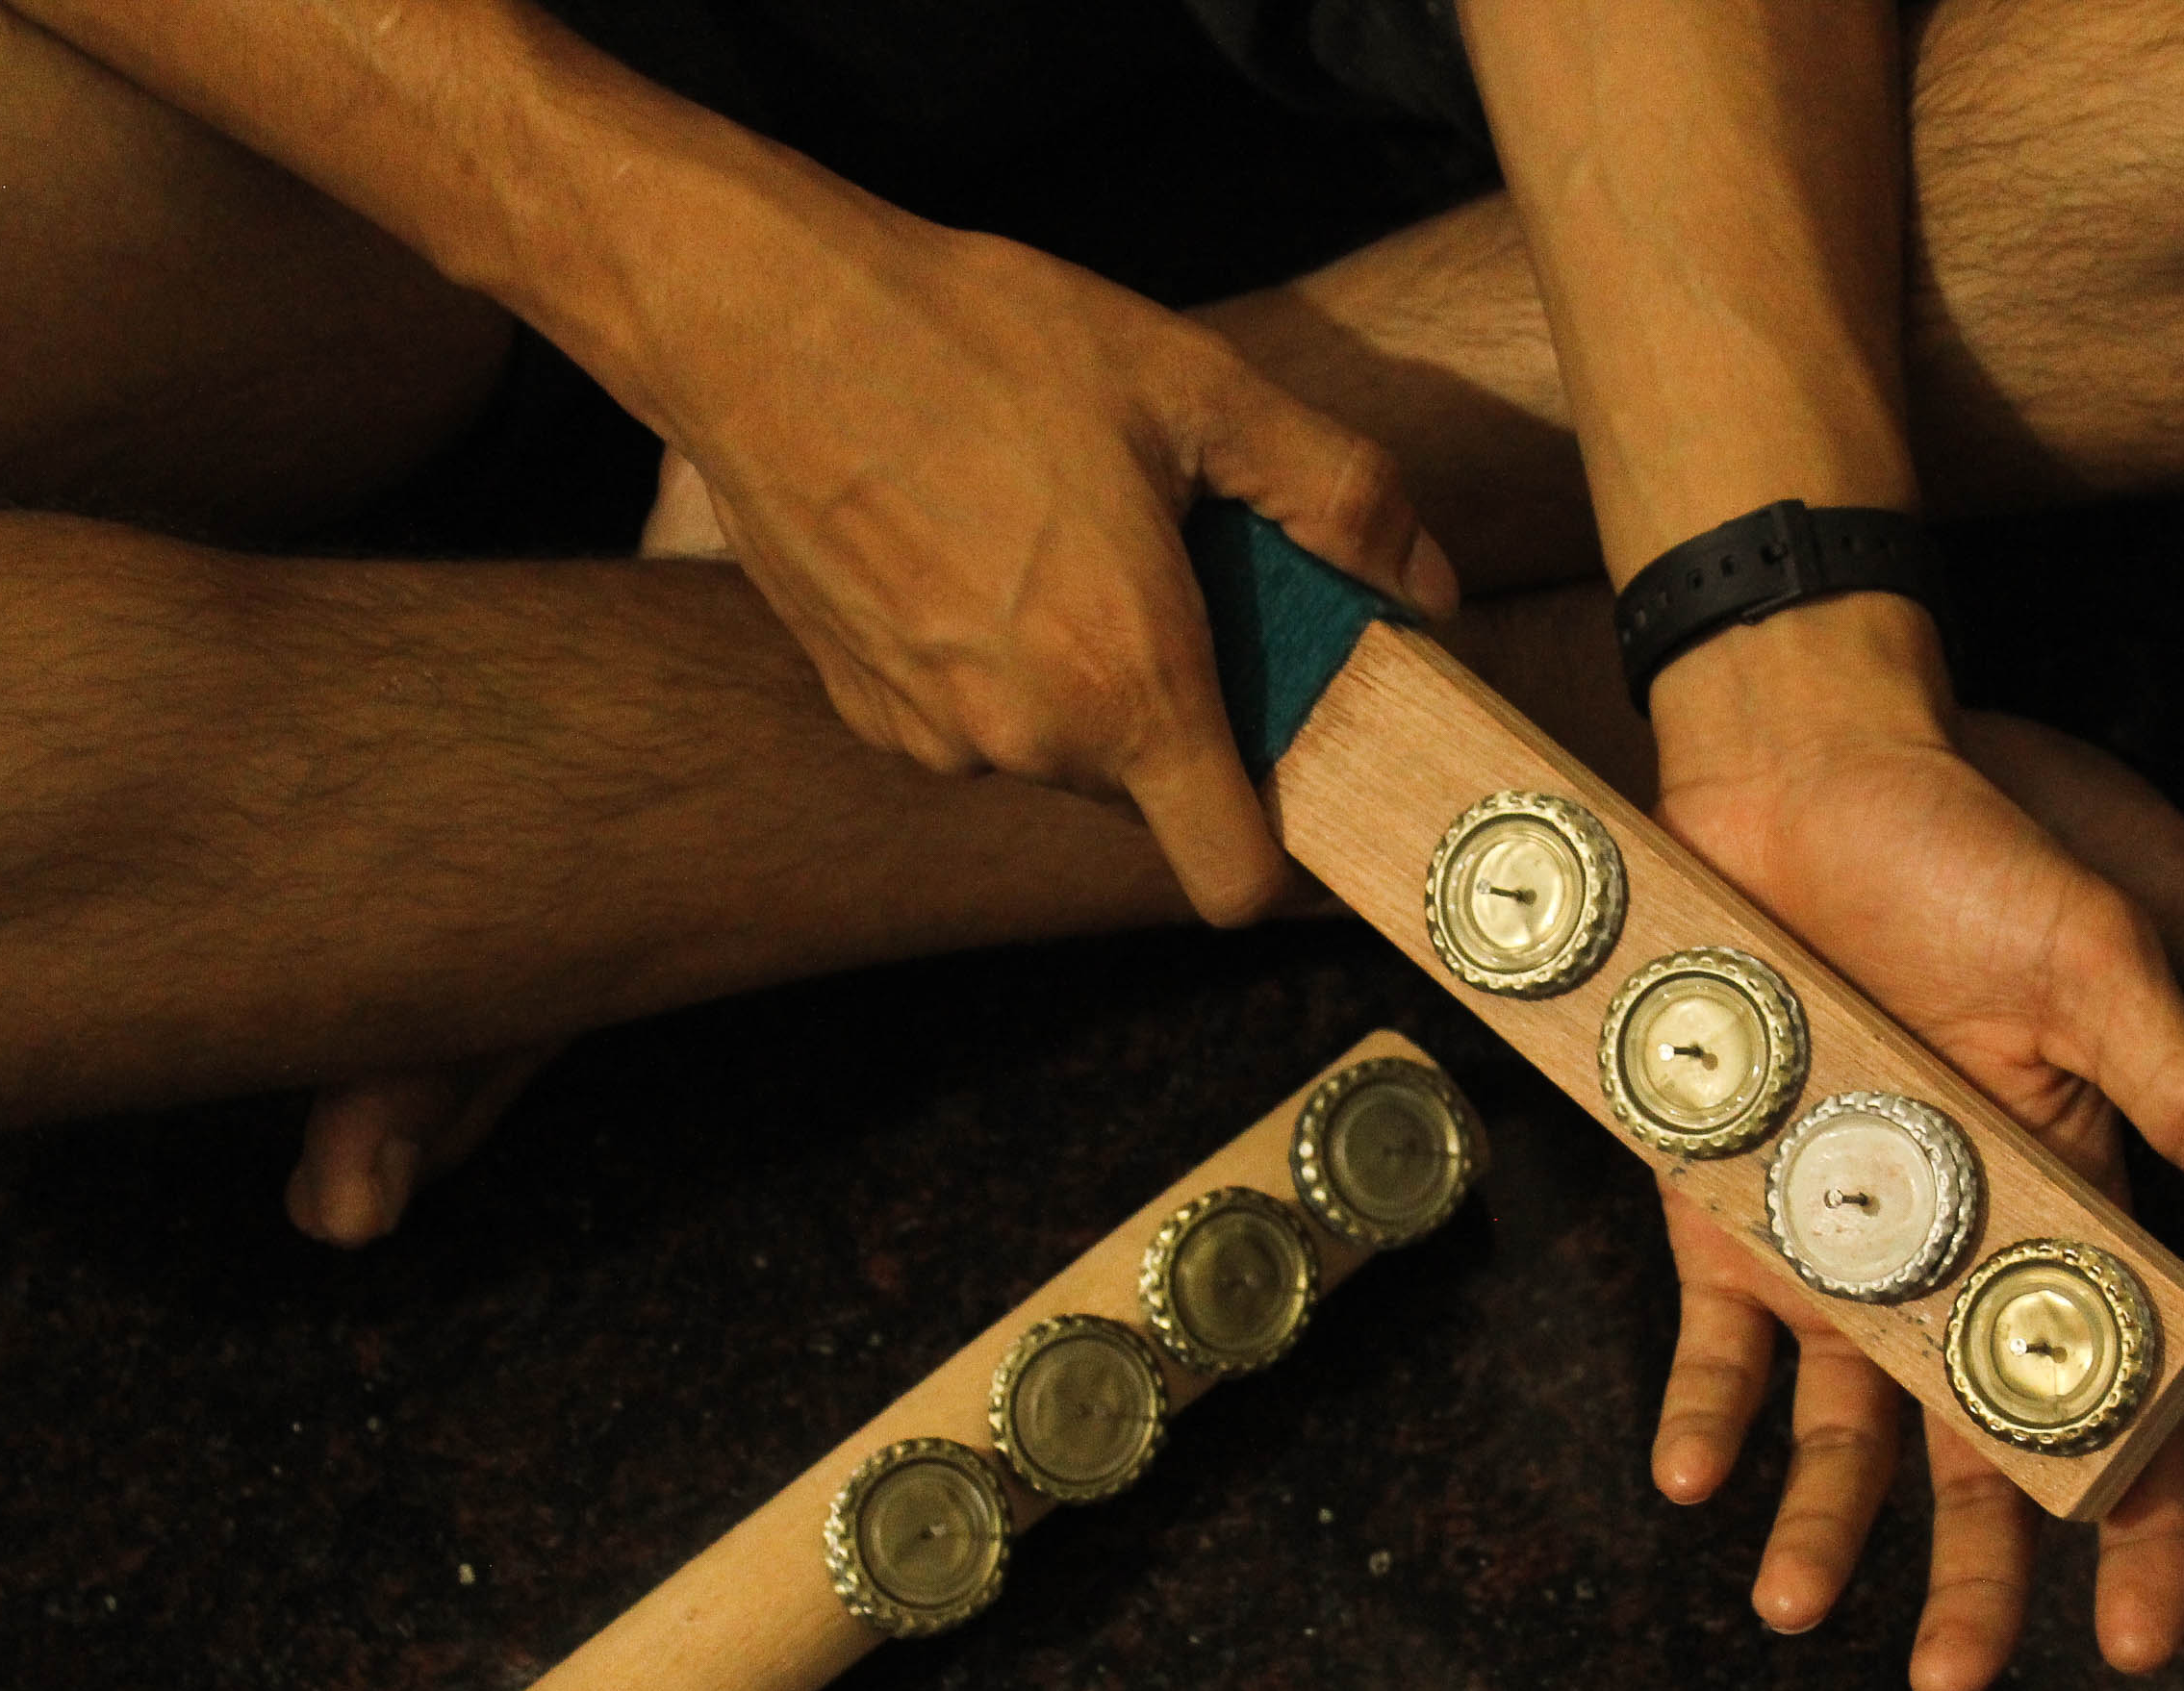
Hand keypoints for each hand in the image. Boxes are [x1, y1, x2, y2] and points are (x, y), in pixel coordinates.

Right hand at [604, 141, 1456, 923]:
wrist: (755, 319)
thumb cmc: (974, 342)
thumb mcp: (1195, 387)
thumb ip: (1340, 492)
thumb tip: (1428, 582)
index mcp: (1124, 682)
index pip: (1231, 879)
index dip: (1287, 857)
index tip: (1305, 784)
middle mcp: (1022, 740)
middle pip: (1156, 794)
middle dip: (1189, 711)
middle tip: (1182, 578)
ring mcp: (931, 735)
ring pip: (1063, 752)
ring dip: (1090, 679)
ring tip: (1062, 536)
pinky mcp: (864, 710)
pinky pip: (977, 720)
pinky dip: (1001, 662)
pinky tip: (976, 544)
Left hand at [1645, 600, 2183, 1690]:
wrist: (1791, 772)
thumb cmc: (1964, 850)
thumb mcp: (2097, 961)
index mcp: (2066, 1205)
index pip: (2122, 1395)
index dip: (2142, 1522)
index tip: (2139, 1647)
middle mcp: (1952, 1248)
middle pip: (1975, 1446)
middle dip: (1975, 1572)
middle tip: (1955, 1687)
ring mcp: (1832, 1236)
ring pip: (1842, 1419)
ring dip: (1826, 1521)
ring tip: (1795, 1608)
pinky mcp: (1721, 1206)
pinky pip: (1717, 1335)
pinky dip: (1704, 1406)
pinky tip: (1695, 1475)